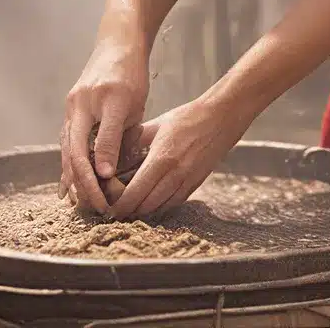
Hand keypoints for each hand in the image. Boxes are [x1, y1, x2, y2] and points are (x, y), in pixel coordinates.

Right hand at [59, 32, 149, 211]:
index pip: (94, 149)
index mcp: (102, 102)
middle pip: (73, 153)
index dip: (98, 178)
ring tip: (82, 203)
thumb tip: (105, 172)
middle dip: (82, 184)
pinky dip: (68, 163)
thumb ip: (117, 136)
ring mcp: (72, 107)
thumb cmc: (131, 72)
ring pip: (67, 149)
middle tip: (96, 207)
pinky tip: (69, 185)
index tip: (107, 199)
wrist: (118, 43)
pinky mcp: (71, 110)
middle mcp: (80, 105)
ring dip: (72, 177)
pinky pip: (66, 141)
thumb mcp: (132, 103)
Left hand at [105, 96, 250, 218]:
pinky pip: (173, 203)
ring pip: (159, 208)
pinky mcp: (196, 184)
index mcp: (162, 158)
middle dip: (128, 211)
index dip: (120, 205)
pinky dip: (159, 207)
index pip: (135, 192)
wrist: (221, 118)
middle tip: (115, 210)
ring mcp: (187, 181)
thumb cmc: (188, 118)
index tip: (109, 207)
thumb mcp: (157, 124)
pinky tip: (150, 202)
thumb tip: (114, 152)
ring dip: (143, 211)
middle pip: (145, 205)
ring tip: (129, 208)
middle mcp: (175, 175)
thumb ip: (135, 140)